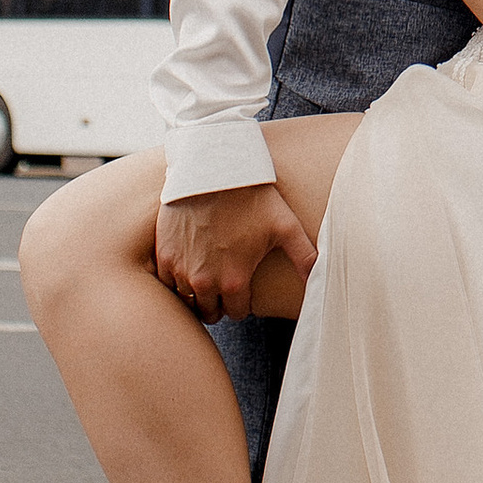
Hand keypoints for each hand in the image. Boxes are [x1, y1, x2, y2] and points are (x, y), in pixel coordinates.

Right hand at [154, 182, 316, 321]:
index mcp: (234, 283)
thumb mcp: (286, 226)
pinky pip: (168, 282)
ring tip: (208, 270)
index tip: (243, 284)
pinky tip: (189, 260)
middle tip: (225, 279)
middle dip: (219, 301)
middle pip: (210, 312)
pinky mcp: (164, 255)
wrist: (213, 170)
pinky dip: (177, 276)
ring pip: (188, 299)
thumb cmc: (252, 197)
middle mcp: (204, 283)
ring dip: (197, 290)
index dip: (242, 301)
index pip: (237, 313)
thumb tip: (319, 280)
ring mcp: (180, 269)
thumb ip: (305, 257)